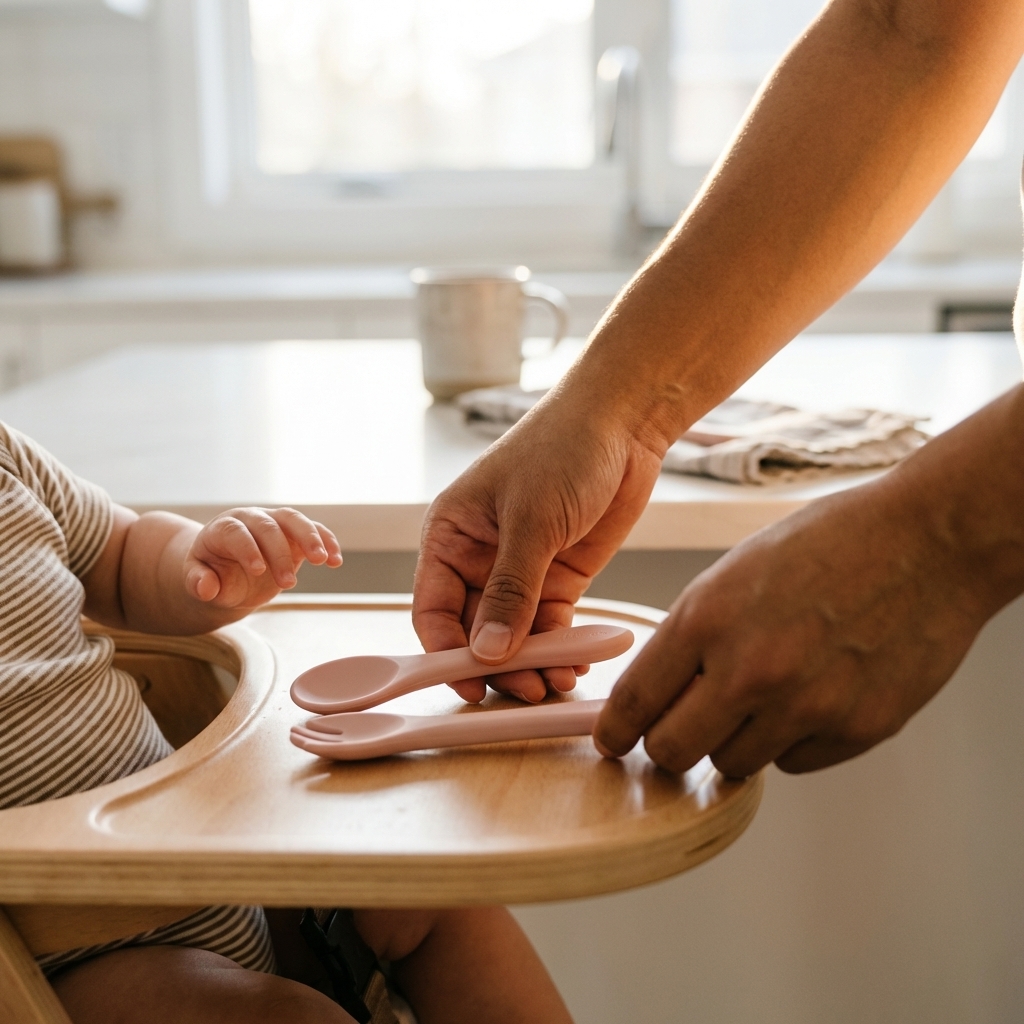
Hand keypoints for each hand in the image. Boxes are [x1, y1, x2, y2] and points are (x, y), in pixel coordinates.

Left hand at [184, 507, 341, 609]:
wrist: (228, 570)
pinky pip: (313, 529)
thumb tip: (206, 587)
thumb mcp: (197, 581)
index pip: (235, 532)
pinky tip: (335, 561)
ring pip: (294, 519)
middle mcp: (249, 518)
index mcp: (222, 528)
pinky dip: (327, 542)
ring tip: (323, 560)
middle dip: (280, 553)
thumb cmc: (211, 574)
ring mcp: (274, 522)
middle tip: (288, 584)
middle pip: (267, 525)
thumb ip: (198, 583)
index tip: (258, 571)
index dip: (247, 548)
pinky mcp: (294, 532)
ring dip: (311, 538)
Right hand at [413, 393, 664, 702]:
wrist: (624, 421)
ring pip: (515, 634)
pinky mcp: (559, 576)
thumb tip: (487, 650)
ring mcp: (521, 570)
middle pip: (475, 630)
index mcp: (451, 536)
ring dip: (532, 662)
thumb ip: (510, 589)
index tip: (468, 683)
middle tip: (525, 688)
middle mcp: (479, 558)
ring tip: (554, 681)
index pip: (434, 609)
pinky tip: (574, 662)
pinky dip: (561, 647)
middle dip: (497, 664)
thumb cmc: (562, 447)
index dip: (446, 651)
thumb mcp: (531, 520)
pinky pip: (552, 624)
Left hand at [593, 474, 991, 775]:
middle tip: (680, 733)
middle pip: (673, 752)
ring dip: (734, 740)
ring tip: (761, 697)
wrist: (927, 540)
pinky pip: (794, 762)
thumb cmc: (828, 543)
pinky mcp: (857, 729)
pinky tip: (809, 696)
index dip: (615, 730)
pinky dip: (790, 740)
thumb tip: (661, 692)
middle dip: (669, 746)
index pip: (635, 701)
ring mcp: (806, 704)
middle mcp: (749, 669)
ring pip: (733, 764)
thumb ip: (693, 634)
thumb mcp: (734, 571)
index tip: (613, 741)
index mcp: (706, 618)